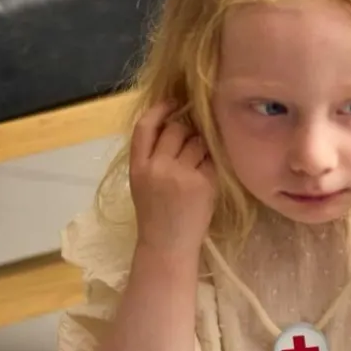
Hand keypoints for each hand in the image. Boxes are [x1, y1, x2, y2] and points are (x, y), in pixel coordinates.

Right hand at [128, 100, 216, 255]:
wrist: (167, 247)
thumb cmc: (156, 215)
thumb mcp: (142, 183)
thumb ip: (152, 156)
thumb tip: (176, 124)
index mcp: (138, 166)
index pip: (146, 127)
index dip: (160, 109)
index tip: (173, 102)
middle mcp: (157, 167)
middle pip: (176, 129)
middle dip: (186, 131)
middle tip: (190, 145)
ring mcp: (181, 175)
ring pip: (197, 142)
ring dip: (201, 148)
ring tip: (197, 166)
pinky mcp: (202, 184)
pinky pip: (212, 160)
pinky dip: (211, 165)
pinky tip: (206, 178)